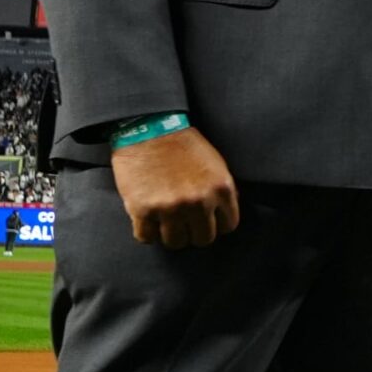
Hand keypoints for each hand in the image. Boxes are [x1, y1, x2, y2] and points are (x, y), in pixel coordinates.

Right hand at [111, 127, 238, 248]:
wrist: (148, 128)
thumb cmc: (182, 144)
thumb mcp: (215, 163)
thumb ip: (222, 191)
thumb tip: (224, 214)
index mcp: (221, 189)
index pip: (227, 226)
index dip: (216, 224)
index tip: (205, 220)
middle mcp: (199, 202)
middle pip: (203, 239)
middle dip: (194, 232)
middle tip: (184, 223)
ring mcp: (171, 208)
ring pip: (176, 243)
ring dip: (170, 234)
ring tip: (164, 222)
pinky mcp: (143, 210)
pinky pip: (146, 238)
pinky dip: (146, 232)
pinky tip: (147, 221)